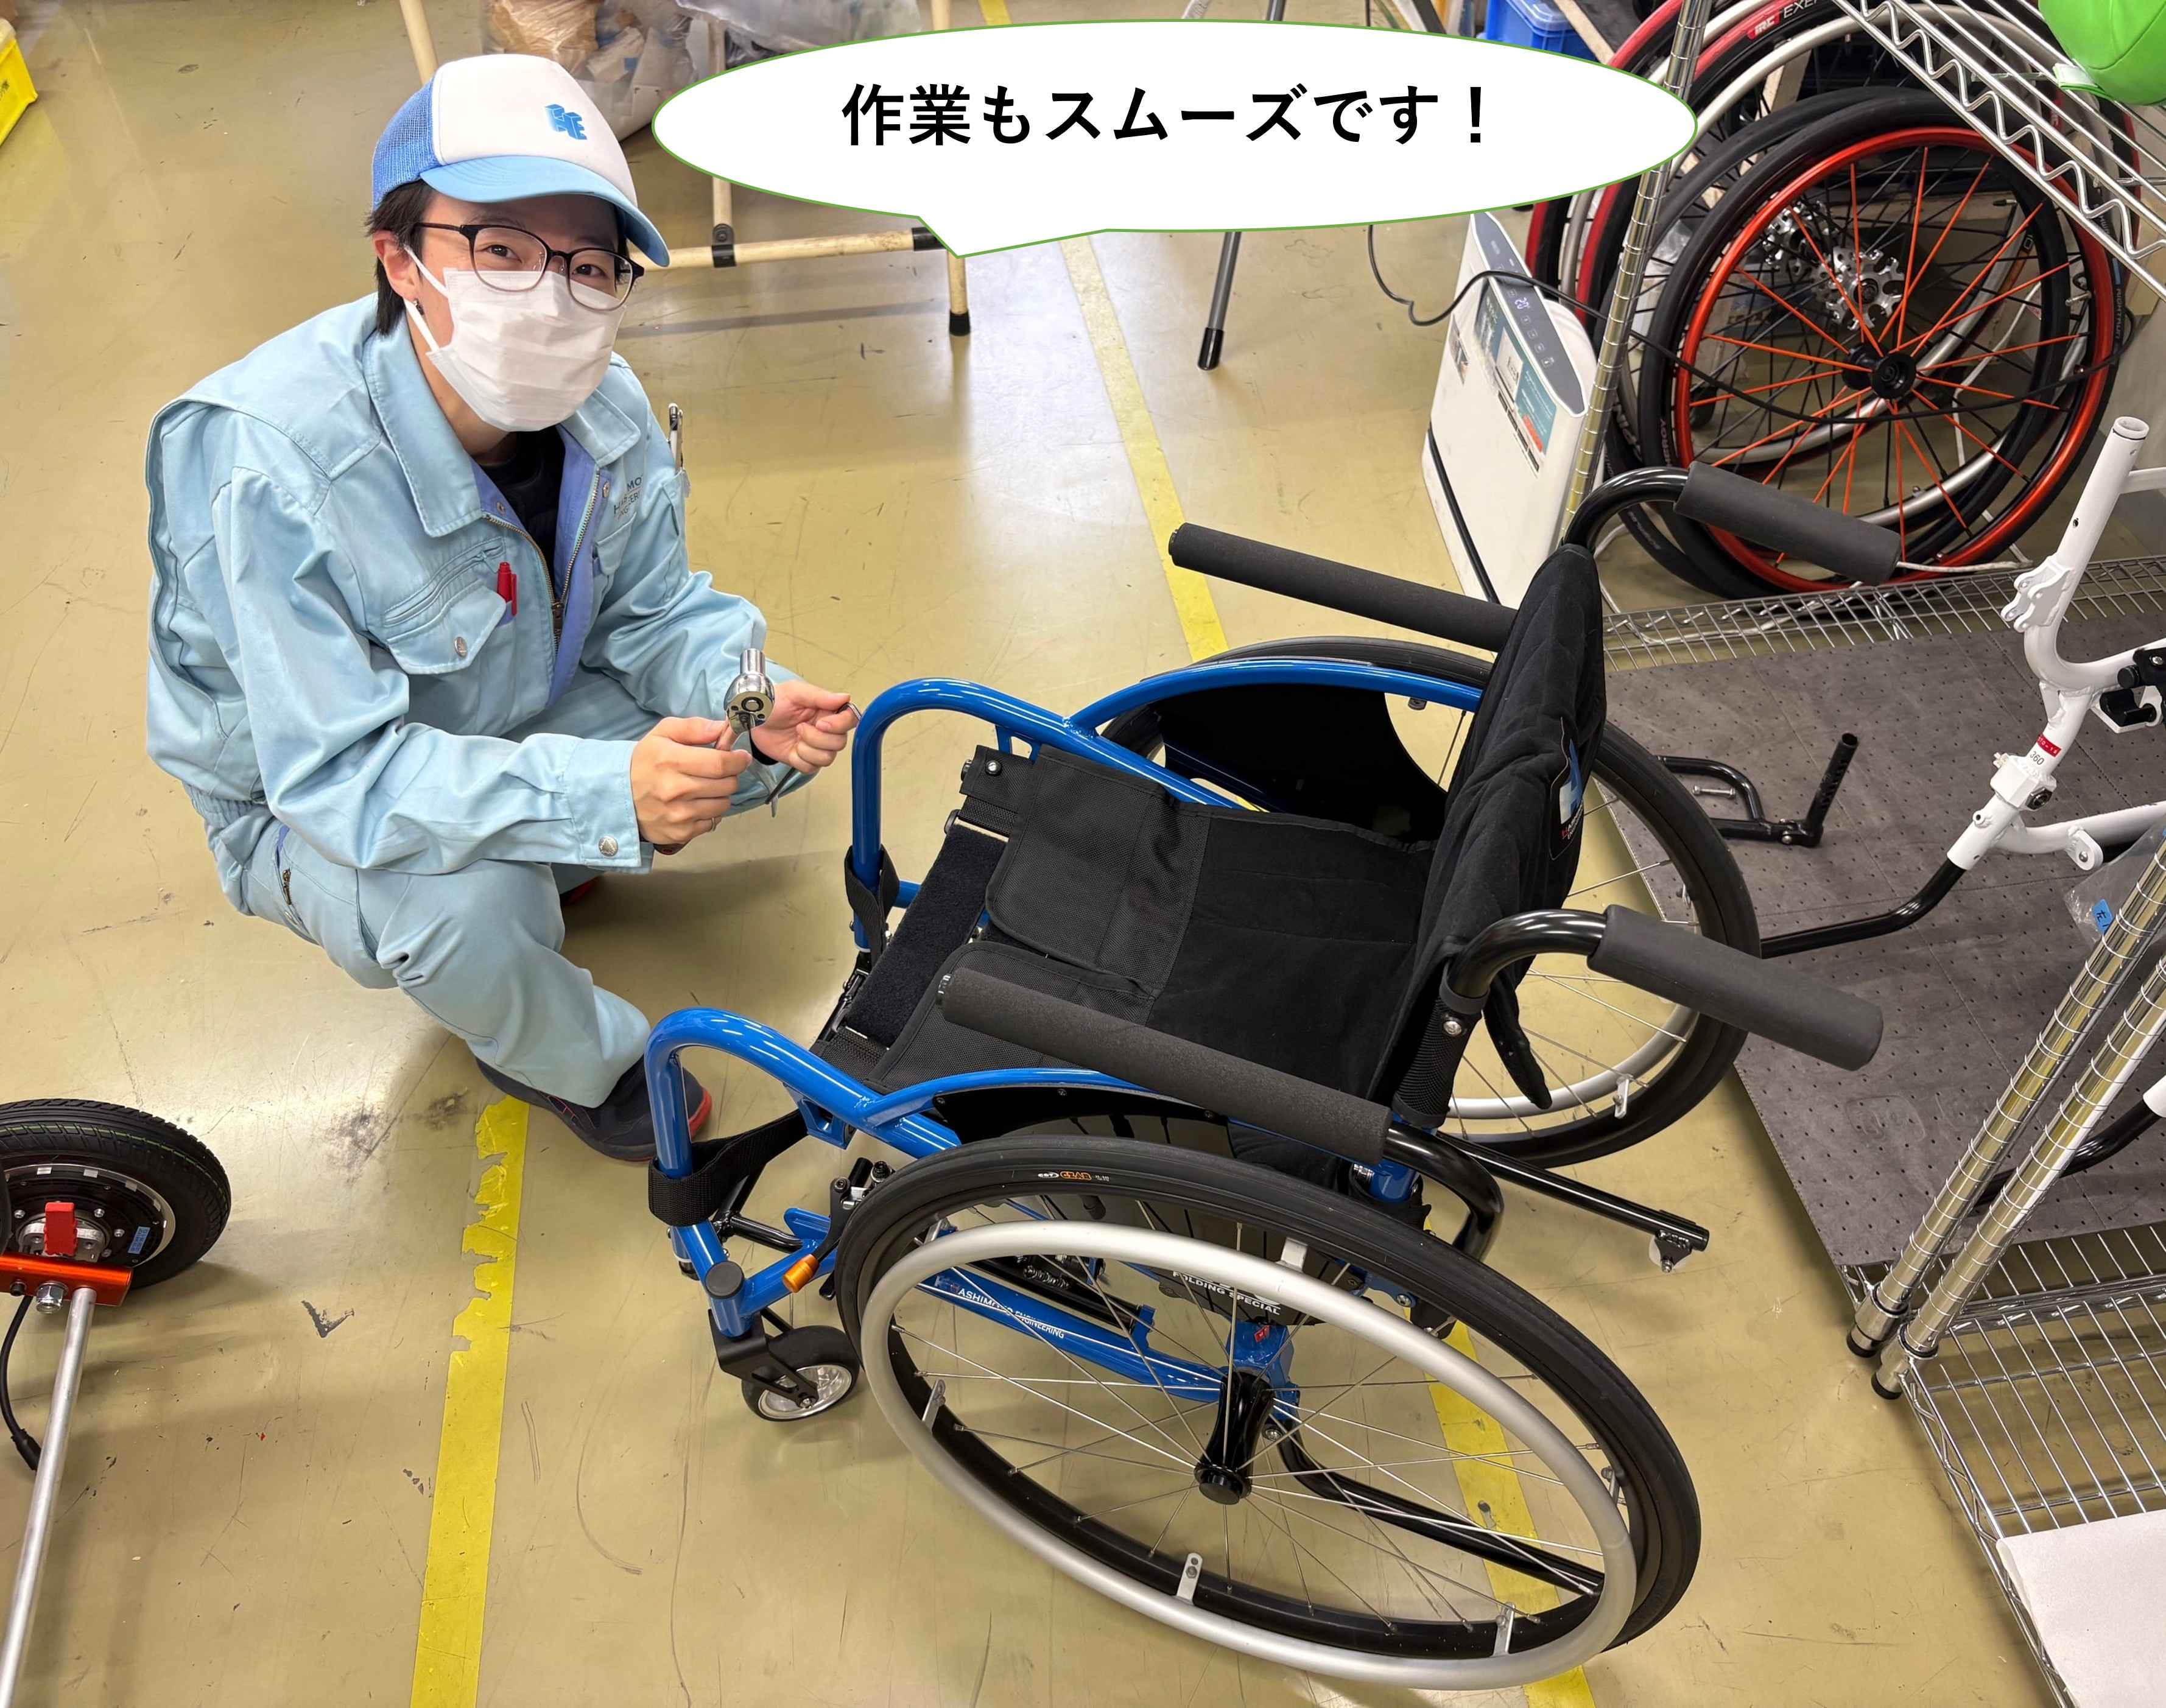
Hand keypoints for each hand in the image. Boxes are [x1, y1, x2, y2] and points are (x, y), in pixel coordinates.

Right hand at [629, 716, 750, 847]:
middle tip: (719, 772)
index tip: (741, 757)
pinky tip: (695, 804)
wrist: (618, 796)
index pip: (721, 763)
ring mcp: (678, 815)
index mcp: (671, 761)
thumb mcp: (663, 734)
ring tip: (705, 788)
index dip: (738, 760)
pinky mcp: (680, 833)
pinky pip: (712, 822)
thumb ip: (694, 727)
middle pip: (727, 784)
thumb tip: (723, 728)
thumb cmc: (645, 761)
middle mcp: (675, 790)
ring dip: (720, 795)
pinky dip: (709, 813)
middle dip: (729, 776)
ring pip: (723, 804)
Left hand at [748, 680, 858, 775]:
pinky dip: (800, 760)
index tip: (821, 723)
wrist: (752, 718)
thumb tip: (844, 697)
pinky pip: (811, 768)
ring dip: (808, 749)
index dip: (839, 725)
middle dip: (818, 738)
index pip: (850, 719)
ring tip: (795, 737)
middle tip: (799, 728)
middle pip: (840, 743)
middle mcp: (825, 729)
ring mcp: (815, 746)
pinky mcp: (803, 759)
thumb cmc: (772, 701)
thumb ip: (820, 695)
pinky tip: (792, 749)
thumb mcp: (794, 692)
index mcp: (826, 711)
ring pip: (827, 758)